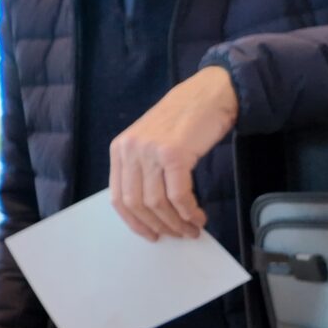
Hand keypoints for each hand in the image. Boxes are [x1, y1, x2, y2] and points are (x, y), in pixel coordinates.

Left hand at [108, 65, 237, 241]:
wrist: (210, 92)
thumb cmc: (185, 119)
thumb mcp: (152, 142)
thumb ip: (144, 169)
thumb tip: (152, 211)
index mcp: (120, 149)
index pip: (118, 197)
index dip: (134, 222)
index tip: (151, 234)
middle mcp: (130, 149)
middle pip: (136, 203)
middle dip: (157, 225)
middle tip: (177, 235)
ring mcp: (150, 151)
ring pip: (157, 203)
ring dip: (176, 222)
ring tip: (192, 230)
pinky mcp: (173, 153)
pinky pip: (178, 195)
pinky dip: (188, 211)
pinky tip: (198, 217)